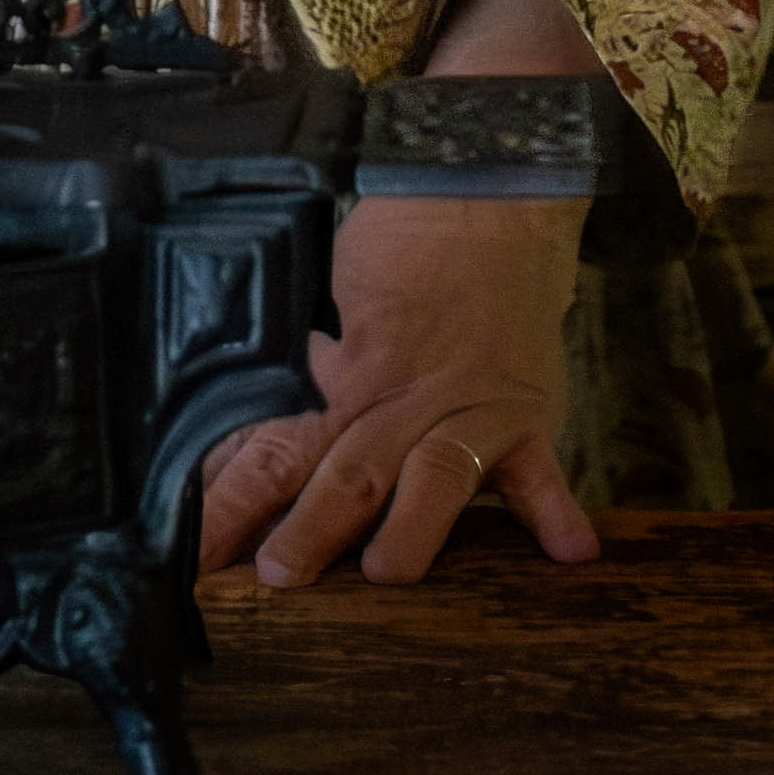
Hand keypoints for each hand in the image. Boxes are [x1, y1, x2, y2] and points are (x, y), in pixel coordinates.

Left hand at [197, 187, 596, 591]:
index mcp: (345, 381)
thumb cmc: (397, 250)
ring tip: (388, 573)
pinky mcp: (525, 414)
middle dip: (312, 527)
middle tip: (277, 575)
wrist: (483, 199)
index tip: (201, 555)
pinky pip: (542, 468)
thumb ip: (308, 370)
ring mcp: (468, 411)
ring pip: (435, 474)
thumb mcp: (331, 300)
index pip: (279, 450)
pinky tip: (571, 555)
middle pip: (351, 470)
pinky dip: (556, 511)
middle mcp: (402, 402)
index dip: (237, 502)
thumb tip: (261, 418)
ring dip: (412, 526)